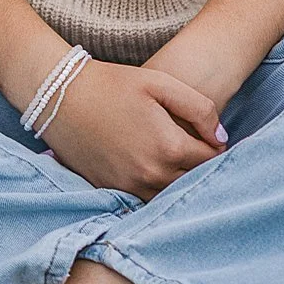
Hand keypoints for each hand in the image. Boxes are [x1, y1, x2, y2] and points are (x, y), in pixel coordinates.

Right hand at [37, 59, 226, 200]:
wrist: (61, 97)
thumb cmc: (113, 84)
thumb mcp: (161, 83)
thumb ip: (199, 109)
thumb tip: (221, 138)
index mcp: (169, 147)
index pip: (211, 160)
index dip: (216, 148)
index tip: (210, 138)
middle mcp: (152, 174)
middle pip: (193, 182)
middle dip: (200, 168)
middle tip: (197, 150)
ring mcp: (130, 187)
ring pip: (170, 195)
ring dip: (178, 182)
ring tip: (174, 160)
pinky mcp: (112, 191)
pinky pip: (145, 199)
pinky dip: (154, 189)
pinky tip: (151, 169)